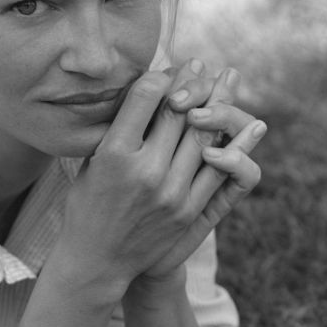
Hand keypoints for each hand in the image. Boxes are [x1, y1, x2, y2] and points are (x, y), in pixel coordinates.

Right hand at [57, 59, 264, 297]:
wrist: (98, 260)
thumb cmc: (88, 203)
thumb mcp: (92, 160)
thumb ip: (119, 127)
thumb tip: (148, 86)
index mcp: (114, 154)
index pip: (146, 96)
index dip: (161, 75)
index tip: (169, 68)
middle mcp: (144, 170)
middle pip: (178, 111)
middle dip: (191, 82)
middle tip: (199, 66)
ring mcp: (170, 192)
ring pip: (203, 135)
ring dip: (215, 104)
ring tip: (222, 82)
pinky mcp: (188, 210)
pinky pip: (217, 168)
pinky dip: (230, 141)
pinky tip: (237, 123)